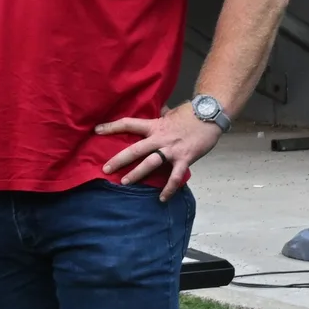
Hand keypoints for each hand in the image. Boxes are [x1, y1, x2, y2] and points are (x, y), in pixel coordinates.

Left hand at [95, 103, 222, 200]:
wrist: (211, 114)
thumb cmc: (191, 113)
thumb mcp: (171, 112)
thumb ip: (161, 115)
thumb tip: (158, 109)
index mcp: (155, 125)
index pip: (129, 124)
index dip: (112, 126)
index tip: (97, 130)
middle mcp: (160, 138)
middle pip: (135, 149)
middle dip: (119, 160)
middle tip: (105, 169)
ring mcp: (172, 149)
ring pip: (150, 163)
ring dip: (137, 174)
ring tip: (125, 183)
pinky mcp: (185, 158)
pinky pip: (175, 176)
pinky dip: (168, 189)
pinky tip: (161, 198)